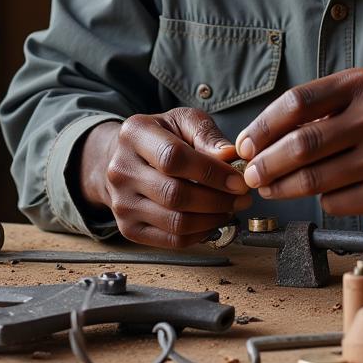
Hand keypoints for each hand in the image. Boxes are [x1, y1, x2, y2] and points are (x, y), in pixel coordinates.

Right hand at [79, 109, 250, 248]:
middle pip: (174, 194)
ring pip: (175, 222)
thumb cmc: (162, 137)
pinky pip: (171, 240)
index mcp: (134, 134)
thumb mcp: (183, 121)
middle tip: (242, 197)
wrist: (127, 159)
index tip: (238, 180)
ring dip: (212, 219)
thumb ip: (207, 135)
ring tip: (230, 209)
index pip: (173, 158)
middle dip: (217, 200)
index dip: (211, 172)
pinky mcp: (128, 228)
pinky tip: (212, 220)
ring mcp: (121, 203)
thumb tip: (229, 156)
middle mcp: (121, 170)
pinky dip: (199, 234)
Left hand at [235, 68, 362, 228]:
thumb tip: (253, 142)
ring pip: (314, 179)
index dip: (262, 127)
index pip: (297, 103)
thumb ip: (312, 113)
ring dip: (281, 187)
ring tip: (268, 188)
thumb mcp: (356, 99)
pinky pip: (333, 201)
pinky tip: (318, 194)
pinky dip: (318, 200)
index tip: (244, 145)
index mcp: (361, 84)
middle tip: (250, 174)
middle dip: (266, 163)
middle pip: (302, 143)